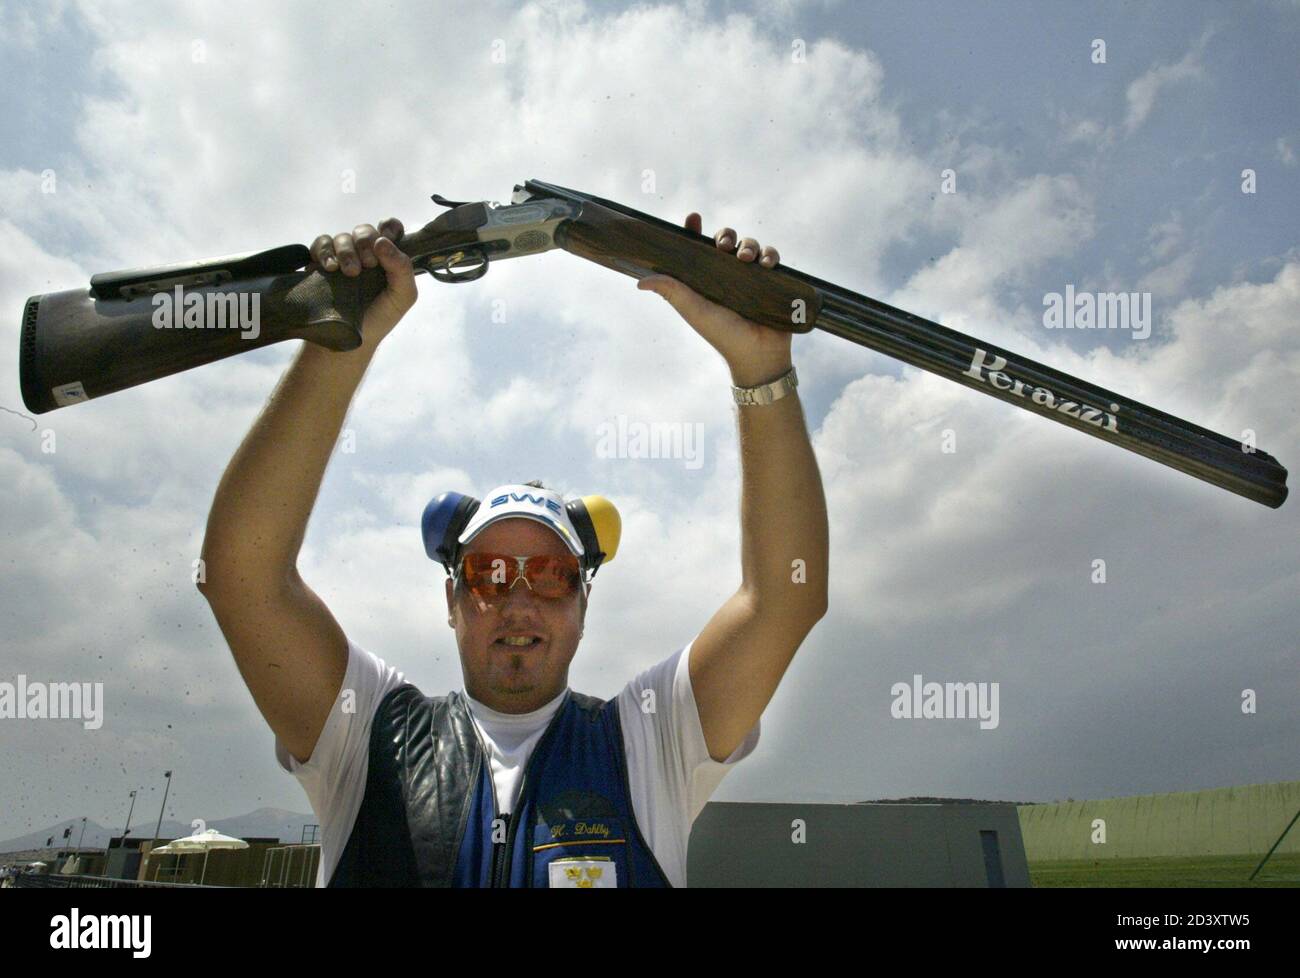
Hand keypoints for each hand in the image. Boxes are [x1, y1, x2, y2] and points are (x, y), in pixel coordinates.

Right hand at [308, 218, 416, 347]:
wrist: (348, 340)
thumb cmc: (380, 318)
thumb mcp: (403, 296)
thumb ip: (402, 267)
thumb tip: (382, 240)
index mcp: (389, 258)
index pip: (390, 230)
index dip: (389, 227)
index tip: (386, 236)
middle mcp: (366, 254)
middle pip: (365, 231)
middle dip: (366, 243)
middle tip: (368, 266)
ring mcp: (343, 257)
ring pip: (342, 237)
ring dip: (346, 251)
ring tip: (349, 273)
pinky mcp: (320, 262)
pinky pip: (320, 243)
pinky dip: (325, 251)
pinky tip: (330, 268)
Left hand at [637, 213, 792, 386]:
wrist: (757, 355)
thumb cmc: (722, 335)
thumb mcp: (694, 310)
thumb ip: (671, 292)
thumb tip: (640, 282)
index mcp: (707, 279)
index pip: (699, 248)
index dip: (694, 231)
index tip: (693, 218)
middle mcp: (728, 275)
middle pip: (727, 241)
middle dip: (726, 235)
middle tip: (724, 246)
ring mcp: (751, 278)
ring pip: (750, 246)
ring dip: (749, 245)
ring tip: (746, 259)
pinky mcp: (773, 282)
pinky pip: (772, 257)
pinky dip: (770, 255)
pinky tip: (766, 263)